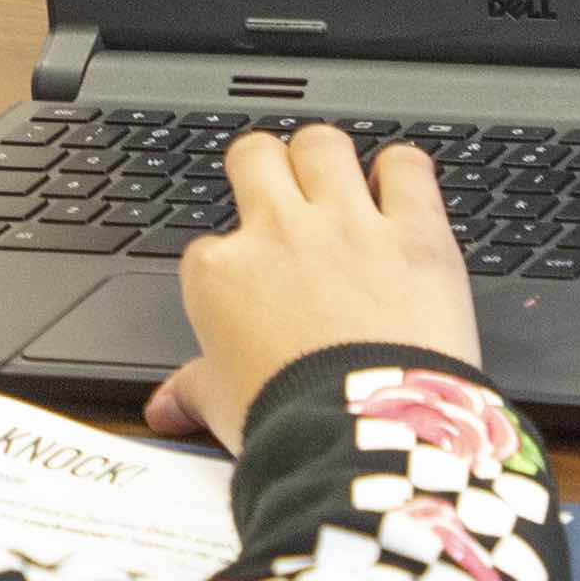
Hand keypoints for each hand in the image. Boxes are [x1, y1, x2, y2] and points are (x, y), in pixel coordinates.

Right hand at [142, 124, 484, 443]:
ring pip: (322, 143)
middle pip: (255, 155)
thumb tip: (165, 407)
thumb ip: (191, 391)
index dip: (230, 259)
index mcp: (222, 273)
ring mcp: (347, 225)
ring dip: (328, 158)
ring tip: (338, 180)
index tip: (249, 283)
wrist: (365, 437)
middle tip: (279, 192)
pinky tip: (400, 186)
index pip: (211, 242)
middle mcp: (279, 232)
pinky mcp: (414, 232)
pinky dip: (403, 171)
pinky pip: (407, 167)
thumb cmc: (292, 424)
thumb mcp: (222, 405)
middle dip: (264, 166)